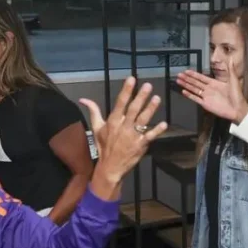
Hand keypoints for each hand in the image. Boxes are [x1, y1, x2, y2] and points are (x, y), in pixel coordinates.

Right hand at [79, 77, 167, 199]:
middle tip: (148, 86)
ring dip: (150, 109)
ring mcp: (133, 136)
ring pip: (143, 120)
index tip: (132, 79)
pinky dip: (157, 130)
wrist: (110, 167)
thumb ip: (93, 111)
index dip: (126, 90)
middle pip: (133, 109)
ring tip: (157, 98)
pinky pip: (150, 136)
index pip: (120, 102)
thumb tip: (83, 99)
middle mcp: (123, 127)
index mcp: (113, 121)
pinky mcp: (141, 145)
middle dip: (141, 97)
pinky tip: (164, 123)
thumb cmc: (104, 146)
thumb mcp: (96, 128)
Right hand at [176, 60, 247, 123]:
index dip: (194, 74)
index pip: (201, 77)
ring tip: (178, 81)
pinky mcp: (205, 104)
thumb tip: (231, 59)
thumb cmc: (237, 95)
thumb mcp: (234, 80)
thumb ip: (230, 70)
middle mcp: (209, 89)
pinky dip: (189, 95)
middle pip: (195, 83)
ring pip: (194, 89)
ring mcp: (206, 97)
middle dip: (187, 78)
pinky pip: (196, 99)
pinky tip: (183, 91)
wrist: (237, 109)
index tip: (187, 71)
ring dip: (186, 85)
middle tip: (179, 75)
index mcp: (214, 83)